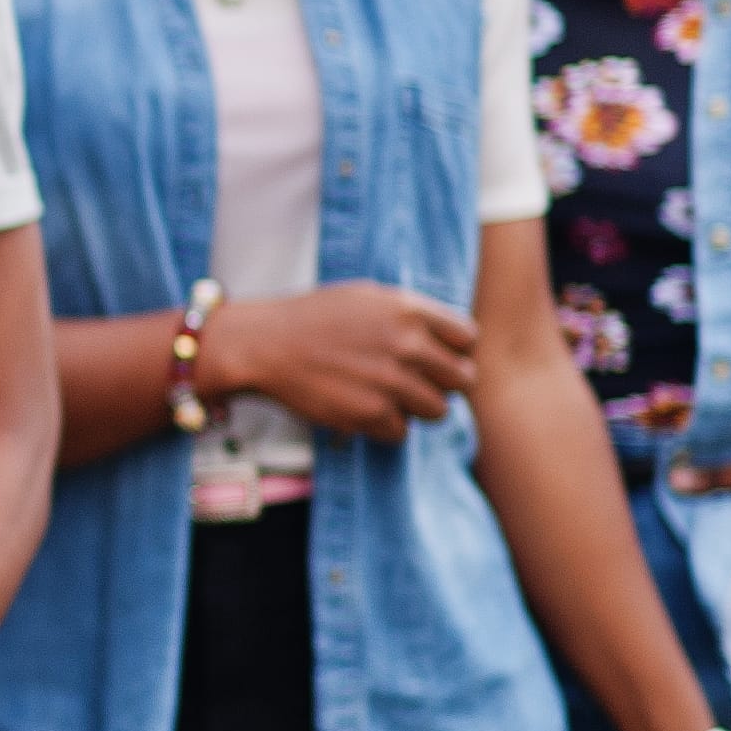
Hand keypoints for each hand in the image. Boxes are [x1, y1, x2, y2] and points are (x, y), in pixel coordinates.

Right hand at [199, 283, 478, 441]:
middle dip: (441, 384)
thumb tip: (449, 341)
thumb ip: (412, 315)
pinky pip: (402, 432)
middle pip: (462, 379)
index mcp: (409, 310)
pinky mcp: (370, 414)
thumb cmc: (312, 319)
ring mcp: (390, 382)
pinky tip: (362, 408)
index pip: (468, 339)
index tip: (434, 356)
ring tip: (387, 397)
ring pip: (437, 410)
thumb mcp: (367, 298)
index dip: (454, 351)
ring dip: (415, 408)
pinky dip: (385, 426)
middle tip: (414, 383)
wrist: (262, 344)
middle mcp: (407, 345)